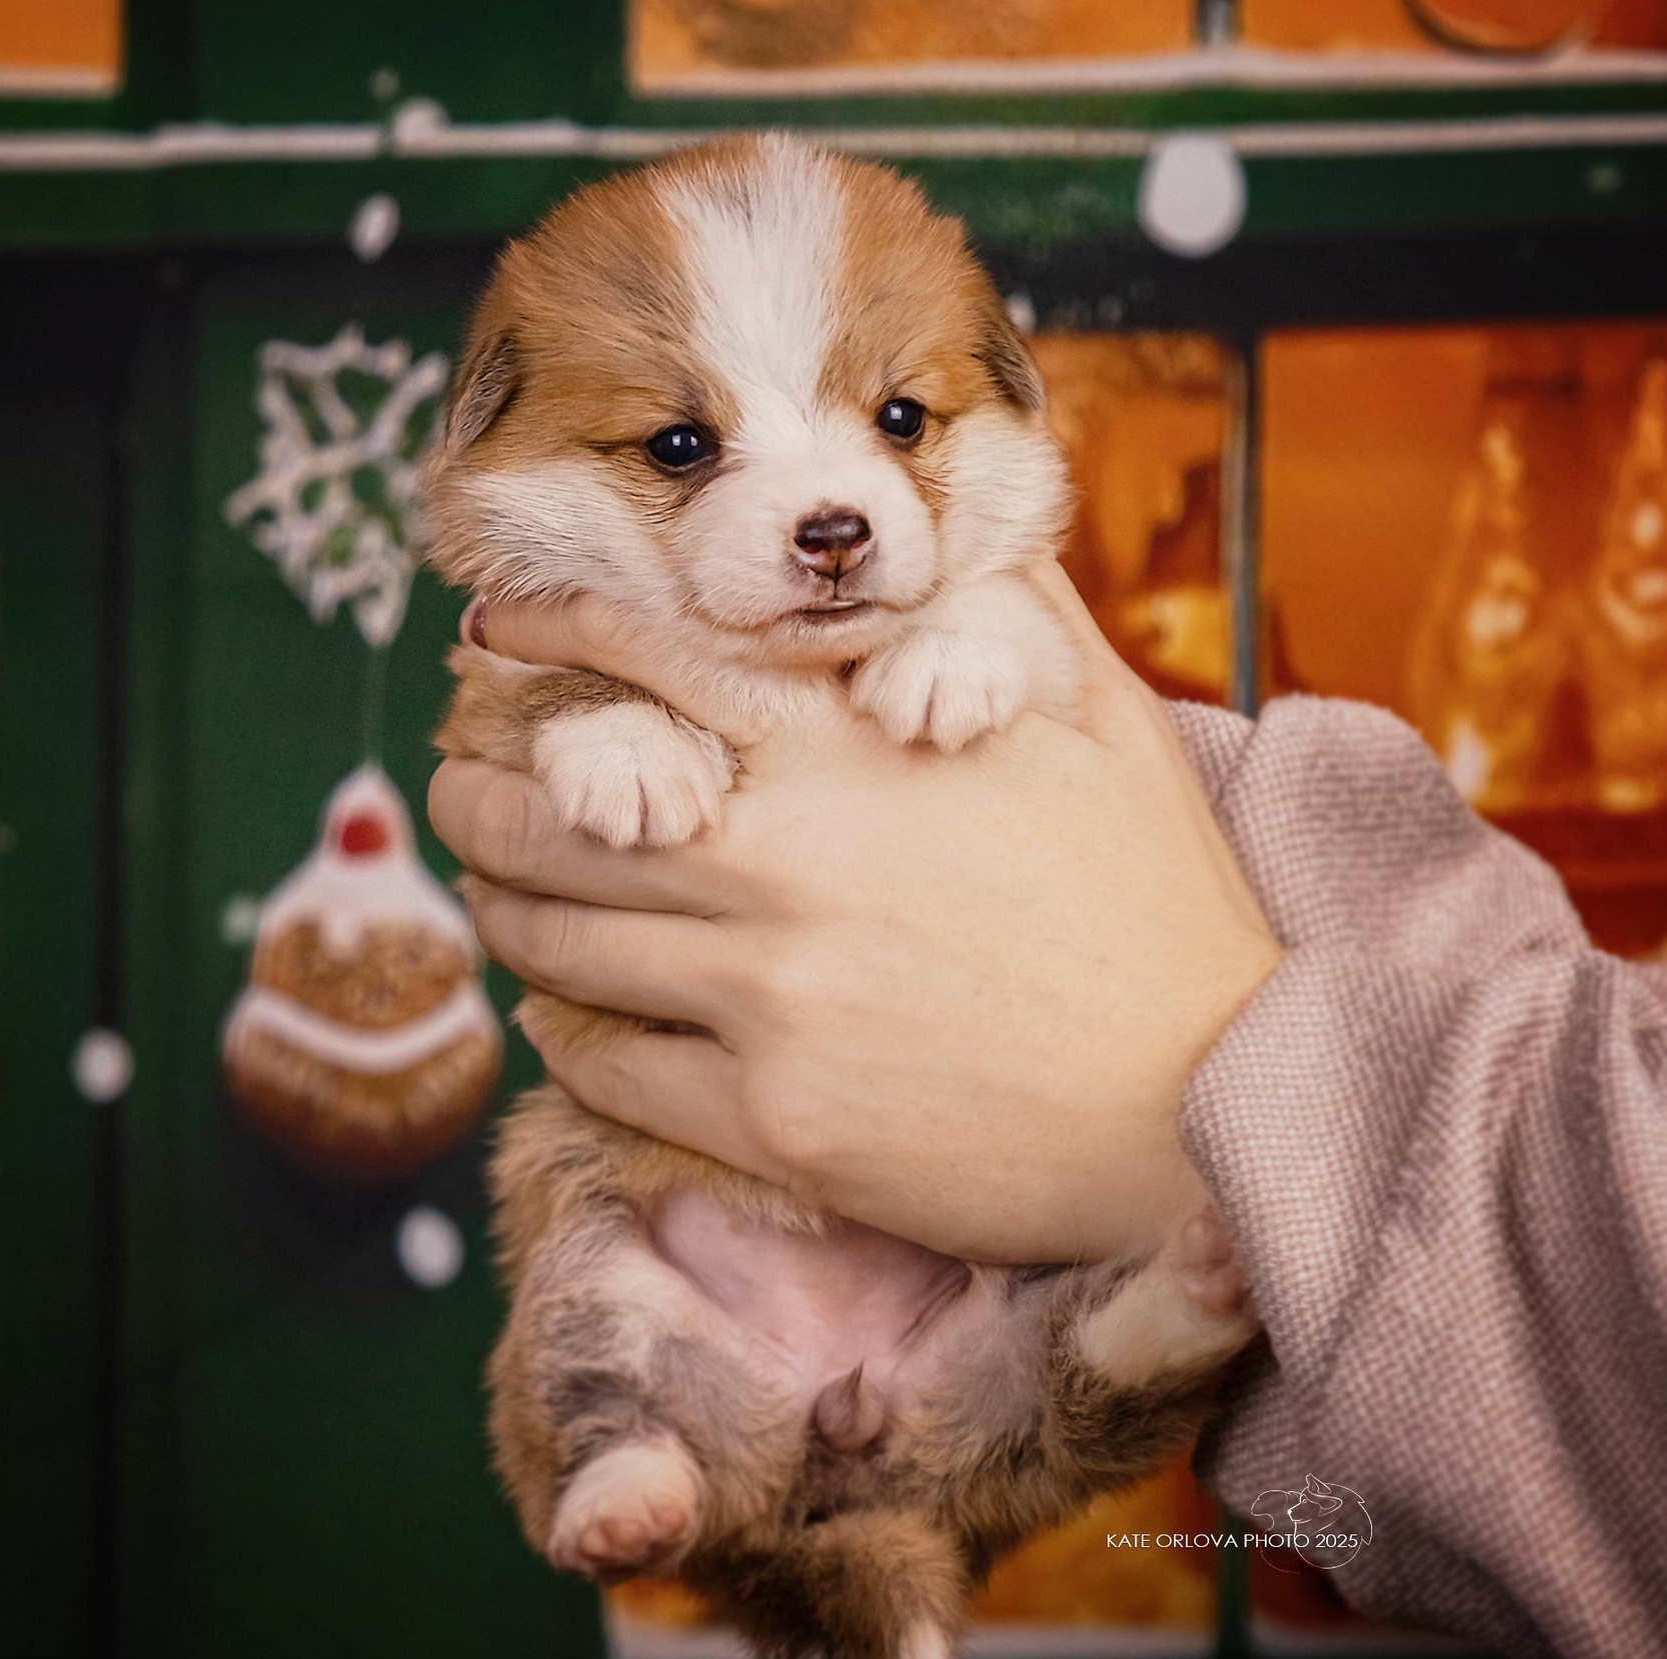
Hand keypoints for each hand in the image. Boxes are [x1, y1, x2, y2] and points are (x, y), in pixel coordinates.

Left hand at [428, 564, 1279, 1263]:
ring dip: (503, 909)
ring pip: (564, 943)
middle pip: (562, 814)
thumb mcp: (1110, 728)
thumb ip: (1013, 617)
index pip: (649, 657)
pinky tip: (559, 1015)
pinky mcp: (771, 1121)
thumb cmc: (1167, 914)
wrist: (1213, 1108)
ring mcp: (768, 1000)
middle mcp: (784, 864)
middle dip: (479, 793)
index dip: (546, 633)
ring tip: (488, 893)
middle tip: (453, 786)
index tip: (487, 633)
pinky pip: (610, 1066)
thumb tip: (965, 529)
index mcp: (852, 751)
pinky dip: (562, 1032)